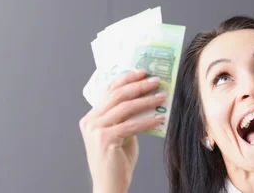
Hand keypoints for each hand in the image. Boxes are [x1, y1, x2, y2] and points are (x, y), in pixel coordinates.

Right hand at [79, 70, 164, 192]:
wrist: (109, 184)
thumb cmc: (117, 161)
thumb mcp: (121, 134)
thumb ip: (127, 118)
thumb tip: (147, 100)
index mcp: (92, 117)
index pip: (108, 91)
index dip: (126, 79)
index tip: (142, 72)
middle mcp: (90, 121)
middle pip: (117, 95)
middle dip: (139, 86)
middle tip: (156, 81)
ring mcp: (95, 130)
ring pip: (124, 107)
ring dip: (146, 101)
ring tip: (162, 96)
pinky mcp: (104, 139)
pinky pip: (131, 125)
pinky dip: (147, 120)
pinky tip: (160, 118)